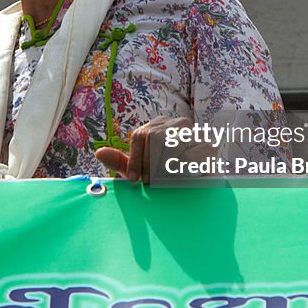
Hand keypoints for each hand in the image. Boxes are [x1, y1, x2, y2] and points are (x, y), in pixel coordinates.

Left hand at [95, 116, 215, 184]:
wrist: (202, 185)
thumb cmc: (167, 176)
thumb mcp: (141, 170)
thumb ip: (121, 162)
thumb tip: (98, 154)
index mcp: (159, 125)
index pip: (140, 135)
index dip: (135, 159)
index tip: (135, 179)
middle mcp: (177, 123)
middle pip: (154, 139)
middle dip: (150, 165)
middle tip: (152, 181)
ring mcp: (195, 132)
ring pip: (171, 146)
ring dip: (165, 169)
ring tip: (167, 180)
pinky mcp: (208, 146)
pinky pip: (190, 157)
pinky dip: (183, 170)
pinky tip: (183, 177)